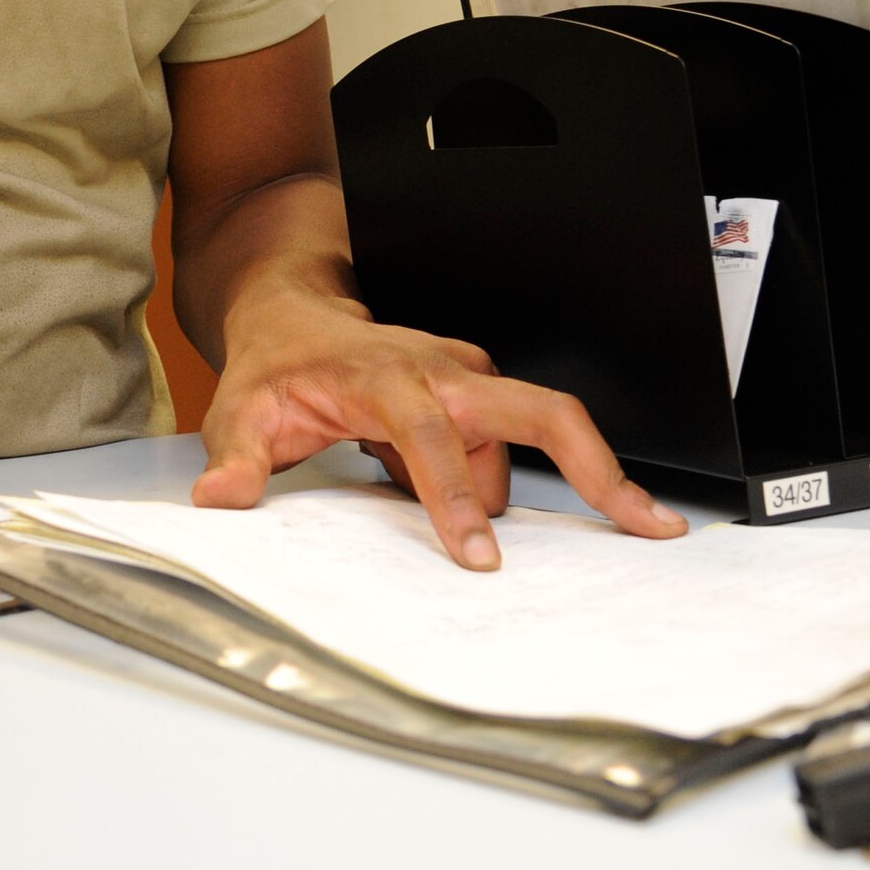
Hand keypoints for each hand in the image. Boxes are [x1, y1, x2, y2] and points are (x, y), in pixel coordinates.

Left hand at [193, 290, 687, 568]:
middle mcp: (441, 372)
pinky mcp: (477, 394)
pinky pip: (511, 447)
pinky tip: (490, 522)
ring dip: (517, 495)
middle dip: (596, 465)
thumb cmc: (273, 365)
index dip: (455, 497)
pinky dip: (520, 484)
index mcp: (385, 378)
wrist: (292, 311)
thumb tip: (222, 499)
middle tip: (647, 524)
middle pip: (540, 410)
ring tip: (502, 546)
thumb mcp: (240, 411)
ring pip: (520, 448)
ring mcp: (466, 380)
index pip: (431, 437)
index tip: (480, 557)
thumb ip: (237, 459)